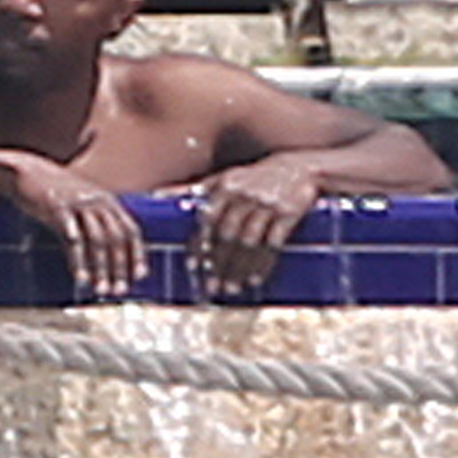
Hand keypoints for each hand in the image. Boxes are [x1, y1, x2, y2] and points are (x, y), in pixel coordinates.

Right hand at [13, 160, 146, 296]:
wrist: (27, 173)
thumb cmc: (55, 194)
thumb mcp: (81, 203)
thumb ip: (96, 221)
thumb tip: (108, 254)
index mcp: (107, 201)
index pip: (130, 230)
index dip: (137, 253)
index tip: (140, 277)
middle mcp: (97, 201)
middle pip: (116, 238)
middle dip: (120, 267)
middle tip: (119, 291)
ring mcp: (78, 203)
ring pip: (96, 240)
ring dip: (101, 268)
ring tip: (100, 290)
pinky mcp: (58, 208)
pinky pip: (72, 237)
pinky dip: (78, 259)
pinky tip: (79, 277)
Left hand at [191, 158, 318, 295]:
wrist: (299, 168)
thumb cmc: (255, 177)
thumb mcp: (227, 176)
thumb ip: (197, 188)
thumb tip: (158, 196)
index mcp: (226, 186)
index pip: (208, 220)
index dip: (200, 245)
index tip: (194, 267)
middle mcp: (245, 195)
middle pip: (227, 235)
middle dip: (218, 264)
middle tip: (212, 287)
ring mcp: (267, 204)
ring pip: (249, 242)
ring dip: (239, 269)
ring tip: (231, 289)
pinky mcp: (288, 213)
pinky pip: (273, 244)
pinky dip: (263, 264)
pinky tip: (254, 280)